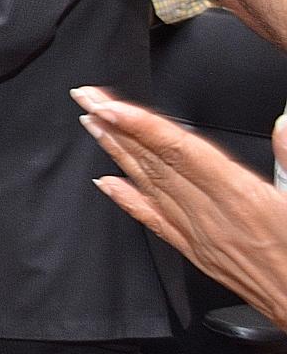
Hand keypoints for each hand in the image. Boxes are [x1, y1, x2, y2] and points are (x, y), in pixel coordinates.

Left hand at [72, 86, 286, 330]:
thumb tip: (284, 122)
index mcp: (241, 198)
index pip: (178, 151)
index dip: (139, 125)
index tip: (107, 106)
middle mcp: (212, 217)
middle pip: (154, 161)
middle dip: (116, 127)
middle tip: (85, 99)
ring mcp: (201, 237)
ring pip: (149, 185)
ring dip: (117, 152)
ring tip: (92, 125)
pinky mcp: (200, 254)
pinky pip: (156, 222)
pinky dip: (128, 200)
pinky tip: (106, 184)